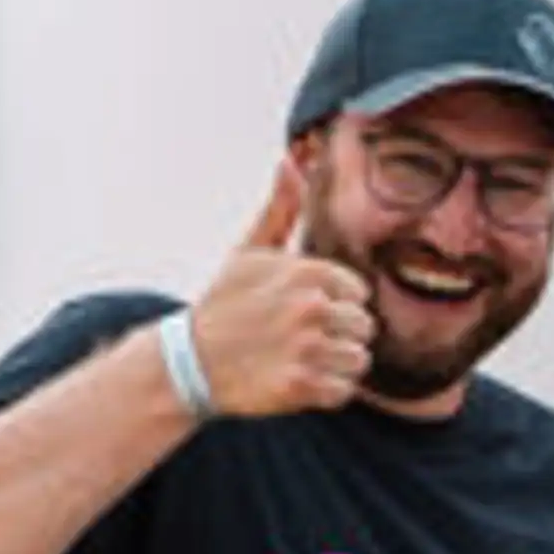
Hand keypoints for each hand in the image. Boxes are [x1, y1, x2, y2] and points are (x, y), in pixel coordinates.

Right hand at [179, 159, 374, 416]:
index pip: (358, 292)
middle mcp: (311, 308)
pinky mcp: (300, 387)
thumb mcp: (249, 251)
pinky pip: (343, 391)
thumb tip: (293, 161)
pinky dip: (325, 392)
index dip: (336, 304)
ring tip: (302, 360)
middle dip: (338, 335)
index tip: (306, 310)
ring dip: (335, 365)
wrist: (189, 362)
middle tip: (302, 339)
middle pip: (364, 327)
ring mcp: (307, 348)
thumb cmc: (224, 304)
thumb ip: (281, 209)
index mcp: (306, 272)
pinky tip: (299, 381)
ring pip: (358, 360)